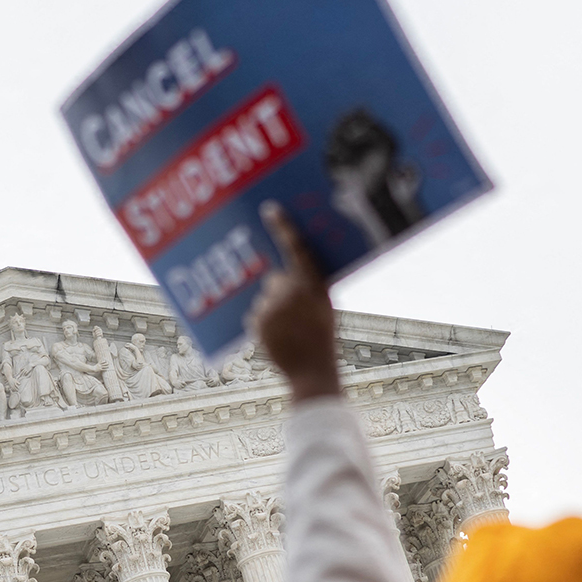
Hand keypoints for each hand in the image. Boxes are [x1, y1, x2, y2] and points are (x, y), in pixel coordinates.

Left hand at [248, 203, 339, 402]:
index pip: (296, 248)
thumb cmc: (323, 338)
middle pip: (275, 278)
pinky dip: (264, 323)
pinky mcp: (256, 320)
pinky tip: (279, 337)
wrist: (312, 371)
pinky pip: (256, 314)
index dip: (283, 226)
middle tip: (295, 312)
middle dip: (281, 291)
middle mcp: (290, 290)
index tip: (271, 209)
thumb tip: (287, 272)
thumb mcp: (325, 307)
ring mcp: (271, 305)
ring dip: (272, 309)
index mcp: (312, 284)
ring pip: (265, 298)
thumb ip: (310, 287)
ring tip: (290, 330)